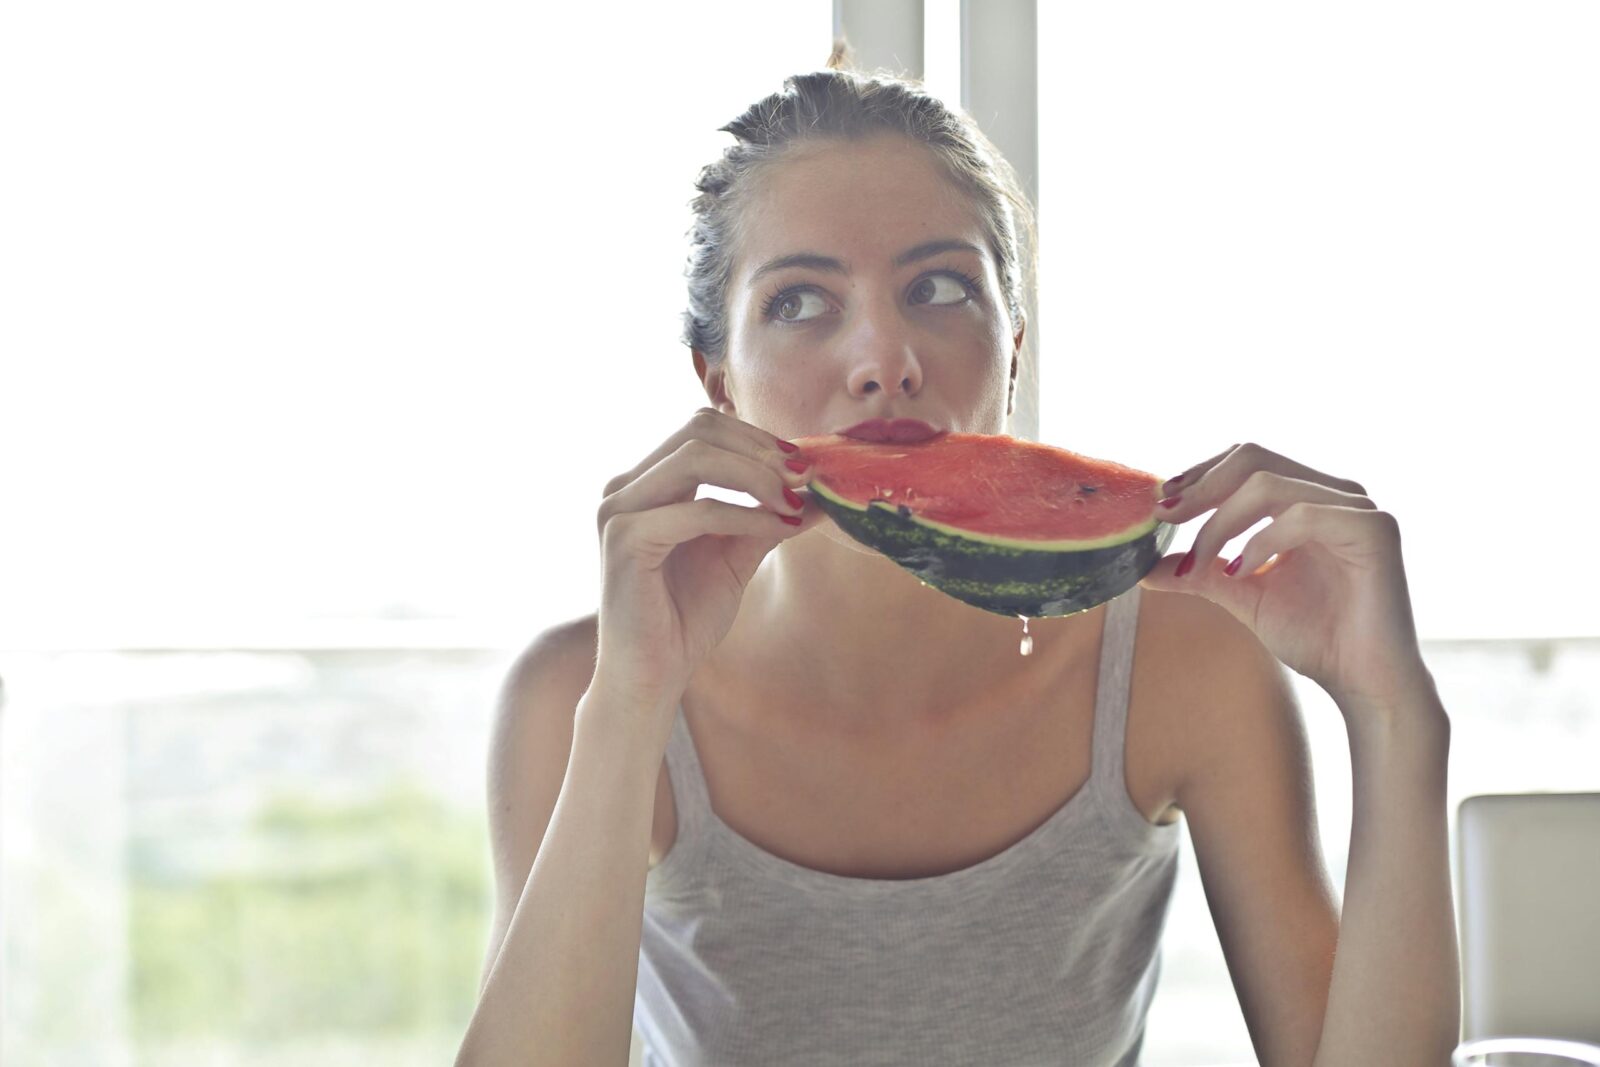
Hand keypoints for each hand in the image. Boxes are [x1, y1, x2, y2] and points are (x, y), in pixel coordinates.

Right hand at [593, 408, 827, 707]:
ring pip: (695, 457)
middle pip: (699, 430)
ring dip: (755, 475)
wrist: (651, 676)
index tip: (802, 464)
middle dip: (759, 449)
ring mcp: (618, 510)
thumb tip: (818, 492)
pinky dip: (744, 515)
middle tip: (803, 477)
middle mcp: (625, 487)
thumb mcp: (736, 556)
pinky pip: (698, 510)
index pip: (702, 427)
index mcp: (646, 484)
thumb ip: (767, 518)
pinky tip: (776, 526)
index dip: (756, 438)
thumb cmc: (684, 619)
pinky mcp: (624, 539)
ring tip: (792, 500)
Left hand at [1137, 442, 1432, 712]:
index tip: (1160, 505)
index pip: (1246, 461)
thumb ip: (1200, 572)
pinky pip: (1303, 515)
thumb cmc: (1314, 637)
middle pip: (1254, 459)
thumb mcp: (1242, 594)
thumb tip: (1144, 568)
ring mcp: (1358, 507)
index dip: (1199, 474)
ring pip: (1269, 485)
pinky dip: (1261, 542)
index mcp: (1308, 497)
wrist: (1363, 683)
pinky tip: (1242, 572)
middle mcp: (1335, 493)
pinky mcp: (1375, 529)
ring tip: (1198, 564)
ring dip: (1221, 523)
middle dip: (1201, 487)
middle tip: (1165, 518)